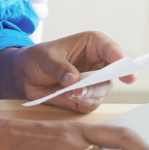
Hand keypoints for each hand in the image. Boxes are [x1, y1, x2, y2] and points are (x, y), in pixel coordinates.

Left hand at [15, 31, 138, 112]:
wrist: (26, 76)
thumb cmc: (39, 59)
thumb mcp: (46, 58)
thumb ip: (60, 68)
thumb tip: (74, 80)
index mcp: (93, 46)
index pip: (111, 49)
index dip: (118, 56)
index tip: (123, 63)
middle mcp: (98, 64)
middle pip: (112, 73)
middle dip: (105, 80)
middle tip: (99, 84)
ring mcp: (94, 83)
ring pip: (103, 90)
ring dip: (90, 93)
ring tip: (74, 92)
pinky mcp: (86, 99)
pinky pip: (91, 104)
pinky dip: (82, 102)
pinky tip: (70, 97)